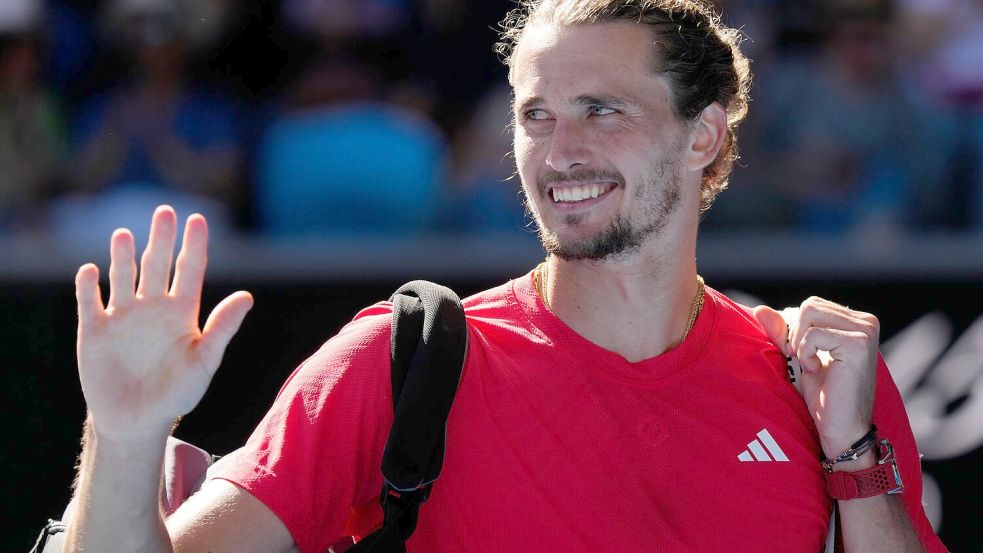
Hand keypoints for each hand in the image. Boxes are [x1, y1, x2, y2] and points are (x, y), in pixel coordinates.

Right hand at [75, 206, 252, 440]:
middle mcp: (152, 306)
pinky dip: (88, 286)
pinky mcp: (94, 330)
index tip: (198, 219)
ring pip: (123, 276)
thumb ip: (222, 328)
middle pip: (156, 264)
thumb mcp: (204, 361)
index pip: (189, 269)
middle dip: (161, 239)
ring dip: (123, 257)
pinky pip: (90, 301)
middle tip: (165, 212)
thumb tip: (247, 296)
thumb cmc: (176, 393)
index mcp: (181, 311)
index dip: (193, 245)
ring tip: (124, 235)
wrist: (137, 420)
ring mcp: (122, 316)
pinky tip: (91, 271)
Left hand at [754, 297, 879, 457]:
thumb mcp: (798, 356)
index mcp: (856, 321)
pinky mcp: (858, 344)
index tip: (805, 357)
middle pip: (809, 306)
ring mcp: (865, 331)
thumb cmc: (822, 395)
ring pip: (809, 313)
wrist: (841, 428)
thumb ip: (781, 331)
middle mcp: (866, 321)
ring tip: (813, 366)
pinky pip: (813, 334)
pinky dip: (806, 353)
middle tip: (806, 361)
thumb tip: (760, 309)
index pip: (810, 306)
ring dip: (801, 343)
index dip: (796, 330)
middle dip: (796, 334)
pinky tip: (818, 370)